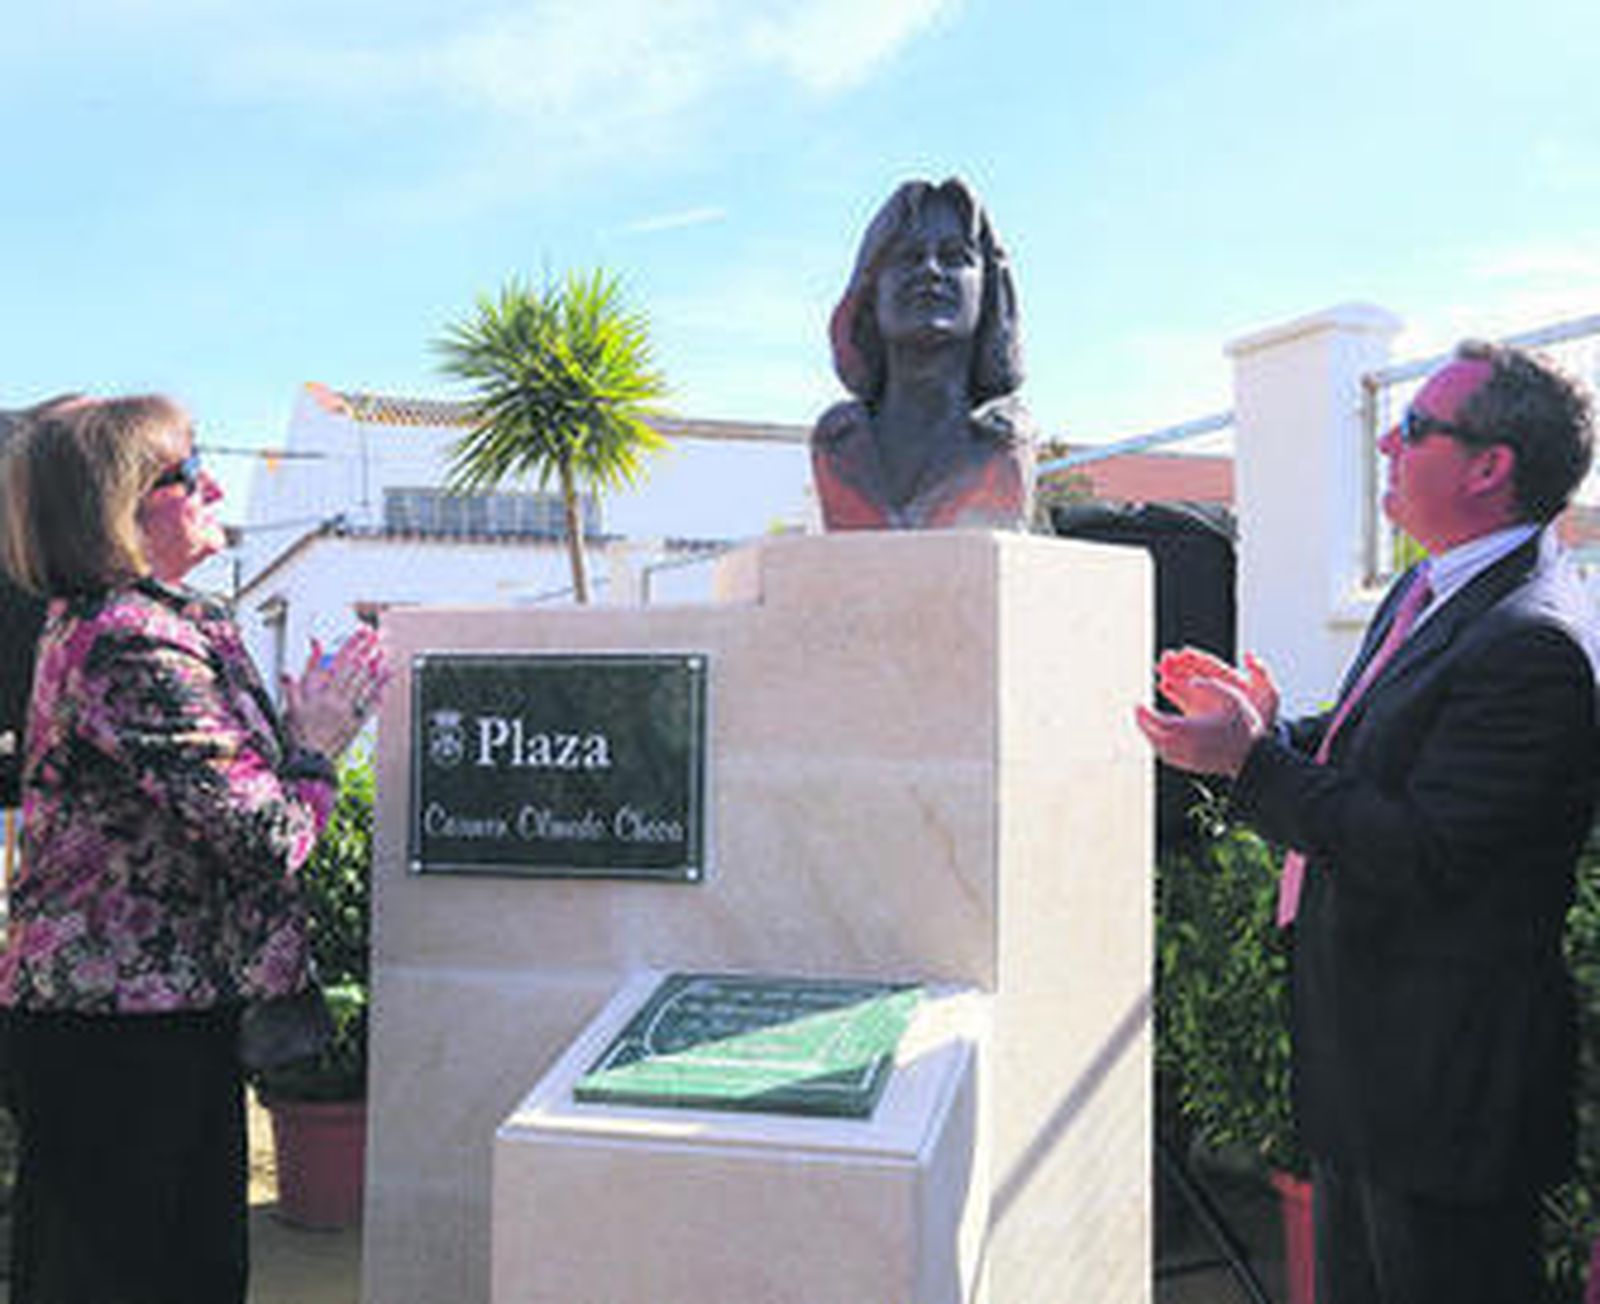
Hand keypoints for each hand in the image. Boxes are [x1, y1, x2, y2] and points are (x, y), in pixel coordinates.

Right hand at [282, 626, 391, 759]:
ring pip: (365, 683)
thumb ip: (292, 684)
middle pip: (354, 669)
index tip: (360, 633)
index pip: (338, 662)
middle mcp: (336, 698)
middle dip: (366, 650)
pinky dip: (379, 690)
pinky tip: (385, 681)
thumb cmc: (298, 734)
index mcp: (320, 692)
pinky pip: (371, 703)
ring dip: (375, 666)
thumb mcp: (290, 706)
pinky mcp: (356, 722)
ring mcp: (349, 710)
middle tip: (377, 636)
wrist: (309, 760)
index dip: (351, 645)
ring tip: (383, 651)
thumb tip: (291, 669)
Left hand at [1134, 673, 1264, 776]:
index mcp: (1192, 729)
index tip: (1138, 704)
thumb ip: (1209, 685)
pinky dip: (1160, 747)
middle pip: (1154, 737)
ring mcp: (1188, 759)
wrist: (1254, 756)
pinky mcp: (1192, 767)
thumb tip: (1191, 681)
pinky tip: (1161, 739)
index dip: (1145, 714)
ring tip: (1146, 723)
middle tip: (1139, 712)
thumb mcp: (1231, 697)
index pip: (1158, 722)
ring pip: (1160, 749)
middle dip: (1143, 724)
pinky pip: (1169, 758)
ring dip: (1150, 735)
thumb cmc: (1243, 725)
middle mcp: (1186, 746)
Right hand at [1157, 647, 1278, 731]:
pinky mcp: (1199, 716)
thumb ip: (1261, 673)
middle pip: (1196, 673)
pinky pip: (1184, 700)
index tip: (1183, 653)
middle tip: (1165, 660)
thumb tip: (1249, 655)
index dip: (1197, 659)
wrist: (1257, 745)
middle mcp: (1218, 690)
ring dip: (1174, 676)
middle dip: (1181, 665)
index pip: (1212, 666)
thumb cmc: (1265, 719)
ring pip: (1188, 685)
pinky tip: (1165, 685)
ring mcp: (1208, 702)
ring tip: (1161, 670)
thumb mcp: (1269, 695)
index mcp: (1233, 682)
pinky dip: (1174, 691)